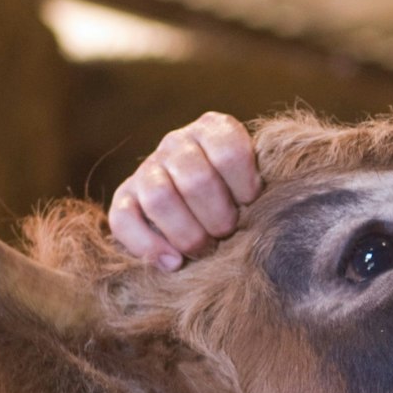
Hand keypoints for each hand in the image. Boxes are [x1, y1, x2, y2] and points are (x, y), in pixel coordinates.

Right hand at [108, 112, 260, 269]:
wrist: (202, 206)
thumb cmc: (239, 197)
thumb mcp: (256, 182)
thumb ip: (263, 189)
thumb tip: (269, 215)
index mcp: (214, 130)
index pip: (229, 151)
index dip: (244, 186)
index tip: (251, 204)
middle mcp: (177, 142)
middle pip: (194, 179)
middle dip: (217, 217)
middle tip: (227, 234)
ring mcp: (147, 168)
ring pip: (159, 198)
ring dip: (187, 233)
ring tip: (204, 250)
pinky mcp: (124, 197)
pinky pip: (123, 219)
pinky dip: (149, 246)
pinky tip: (174, 262)